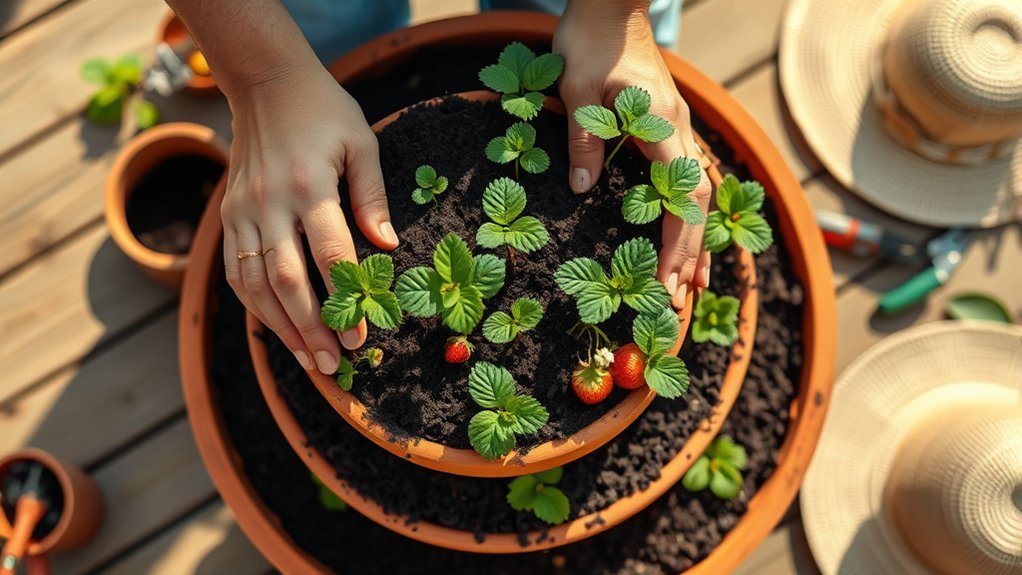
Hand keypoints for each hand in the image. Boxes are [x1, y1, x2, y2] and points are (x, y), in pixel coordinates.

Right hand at [222, 64, 397, 374]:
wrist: (265, 81)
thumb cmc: (323, 110)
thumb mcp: (361, 143)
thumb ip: (372, 196)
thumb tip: (387, 247)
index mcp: (310, 185)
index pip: (329, 256)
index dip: (345, 300)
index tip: (361, 336)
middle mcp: (270, 203)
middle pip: (287, 280)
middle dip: (312, 328)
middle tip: (333, 364)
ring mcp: (242, 211)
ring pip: (255, 284)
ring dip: (281, 327)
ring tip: (306, 360)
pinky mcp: (226, 216)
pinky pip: (235, 271)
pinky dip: (254, 306)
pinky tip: (276, 330)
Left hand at [554, 3, 712, 307]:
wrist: (611, 6)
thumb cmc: (592, 41)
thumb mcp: (577, 91)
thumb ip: (584, 141)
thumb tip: (581, 189)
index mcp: (661, 125)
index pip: (681, 196)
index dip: (678, 241)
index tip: (666, 278)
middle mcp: (679, 130)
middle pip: (696, 204)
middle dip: (689, 254)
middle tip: (678, 300)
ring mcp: (678, 129)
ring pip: (696, 194)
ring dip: (696, 240)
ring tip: (696, 285)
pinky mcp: (669, 127)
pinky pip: (686, 179)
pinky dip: (688, 214)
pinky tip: (686, 237)